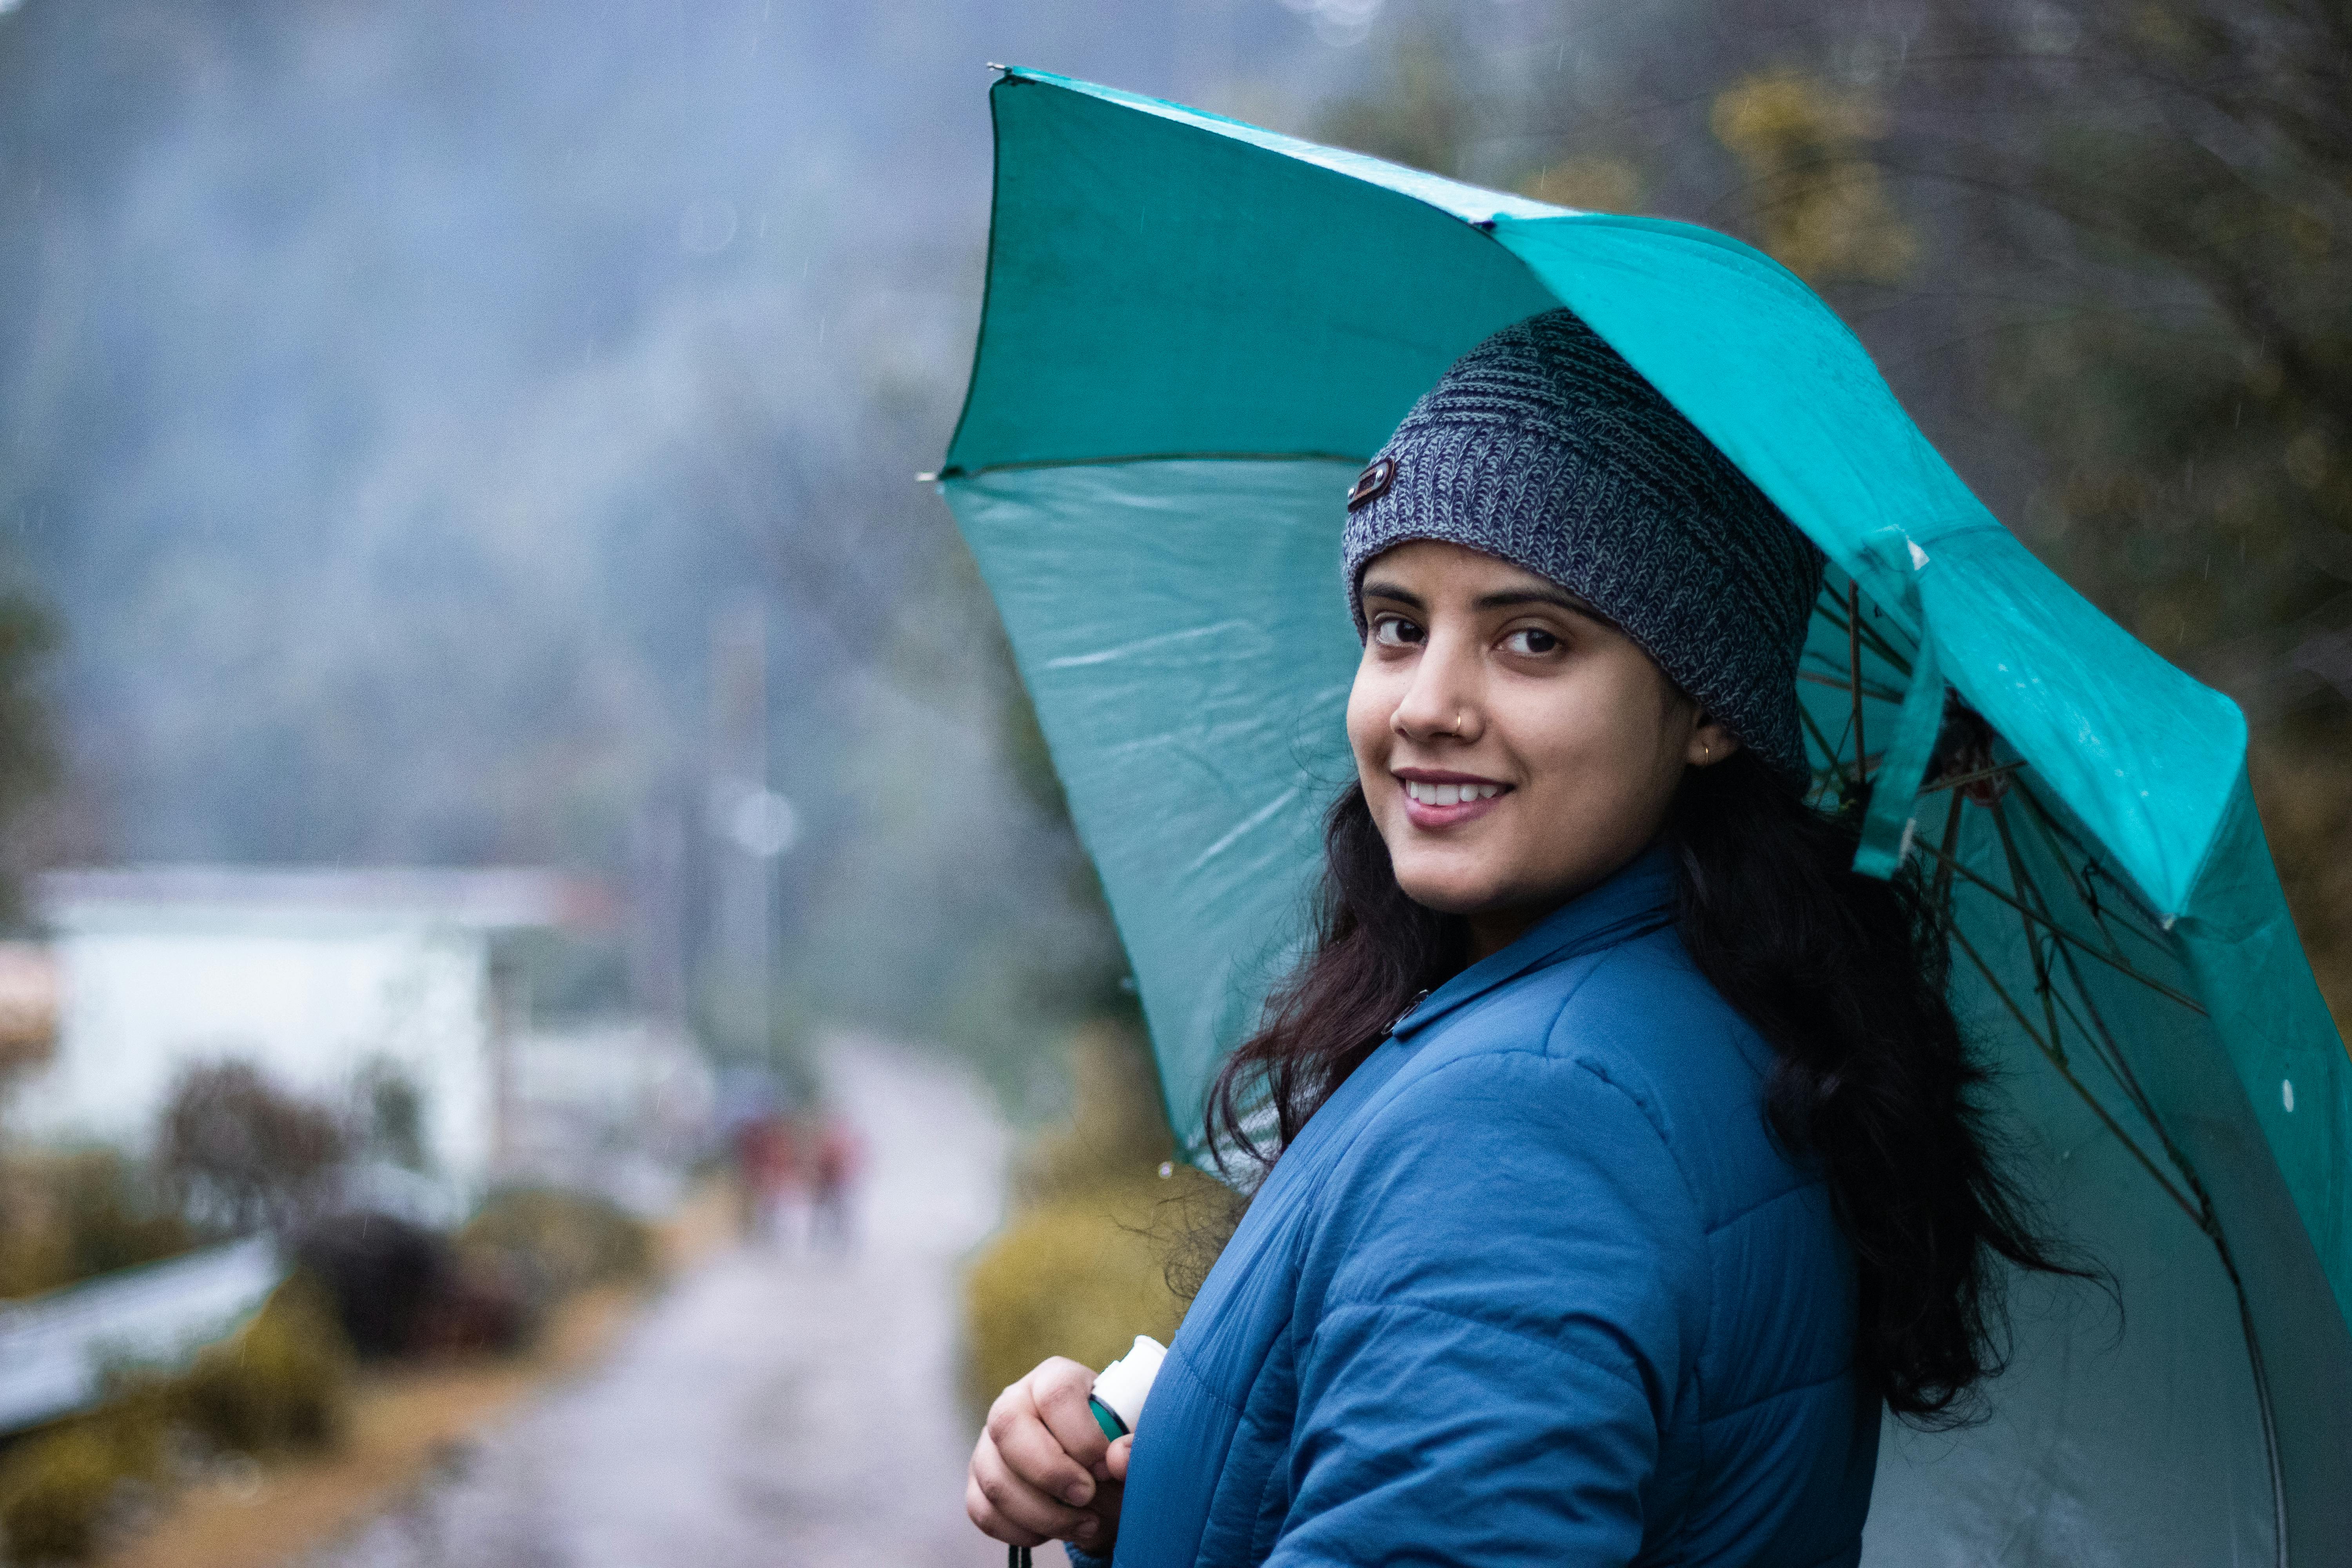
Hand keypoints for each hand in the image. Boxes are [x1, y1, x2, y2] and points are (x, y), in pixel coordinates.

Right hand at [967, 1356, 1134, 1556]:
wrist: (1100, 1478)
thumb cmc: (1116, 1449)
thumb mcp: (1135, 1441)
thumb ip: (1135, 1446)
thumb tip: (1117, 1459)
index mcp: (1055, 1378)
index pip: (1056, 1395)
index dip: (1082, 1436)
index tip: (1106, 1468)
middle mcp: (1014, 1403)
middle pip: (1008, 1425)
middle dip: (1050, 1472)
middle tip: (1087, 1496)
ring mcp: (989, 1443)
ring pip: (995, 1478)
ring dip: (1042, 1514)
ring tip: (1086, 1523)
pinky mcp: (978, 1481)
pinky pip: (983, 1510)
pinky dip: (1020, 1530)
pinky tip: (1053, 1530)